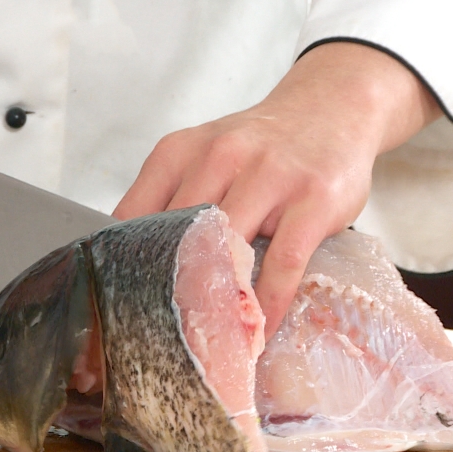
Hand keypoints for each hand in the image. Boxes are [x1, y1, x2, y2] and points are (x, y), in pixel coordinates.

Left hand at [114, 42, 441, 336]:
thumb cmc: (258, 148)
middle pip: (177, 238)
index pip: (133, 217)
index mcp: (178, 153)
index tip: (125, 306)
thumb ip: (167, 201)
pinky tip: (259, 330)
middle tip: (166, 338)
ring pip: (228, 250)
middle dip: (170, 292)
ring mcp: (269, 175)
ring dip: (218, 304)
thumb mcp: (201, 158)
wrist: (328, 108)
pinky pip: (282, 263)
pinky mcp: (313, 199)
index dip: (125, 267)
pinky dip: (267, 304)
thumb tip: (131, 264)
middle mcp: (219, 157)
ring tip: (210, 343)